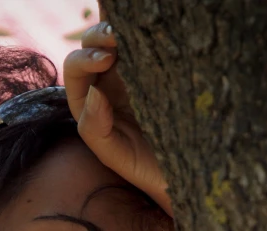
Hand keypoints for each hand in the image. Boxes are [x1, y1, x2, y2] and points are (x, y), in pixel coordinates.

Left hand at [63, 20, 172, 216]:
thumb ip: (94, 129)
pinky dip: (144, 26)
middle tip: (117, 39)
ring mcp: (136, 72)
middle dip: (99, 37)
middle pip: (93, 46)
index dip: (85, 59)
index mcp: (93, 104)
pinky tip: (153, 23)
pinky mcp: (163, 66)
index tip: (107, 59)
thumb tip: (94, 92)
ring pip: (119, 38)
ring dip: (120, 27)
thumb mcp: (116, 155)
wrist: (189, 172)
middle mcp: (110, 84)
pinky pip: (149, 40)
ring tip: (131, 28)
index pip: (77, 72)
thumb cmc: (149, 169)